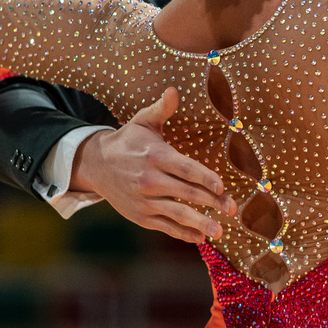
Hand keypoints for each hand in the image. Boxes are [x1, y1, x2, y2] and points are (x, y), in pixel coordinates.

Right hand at [68, 87, 238, 241]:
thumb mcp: (143, 121)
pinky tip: (200, 238)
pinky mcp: (141, 216)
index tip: (221, 186)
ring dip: (200, 223)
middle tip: (232, 209)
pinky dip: (183, 234)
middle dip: (211, 202)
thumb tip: (174, 90)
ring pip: (177, 214)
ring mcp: (144, 200)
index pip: (185, 169)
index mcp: (155, 156)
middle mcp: (149, 180)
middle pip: (186, 193)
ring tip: (219, 230)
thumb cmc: (128, 140)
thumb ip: (162, 109)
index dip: (205, 178)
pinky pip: (165, 226)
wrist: (96, 164)